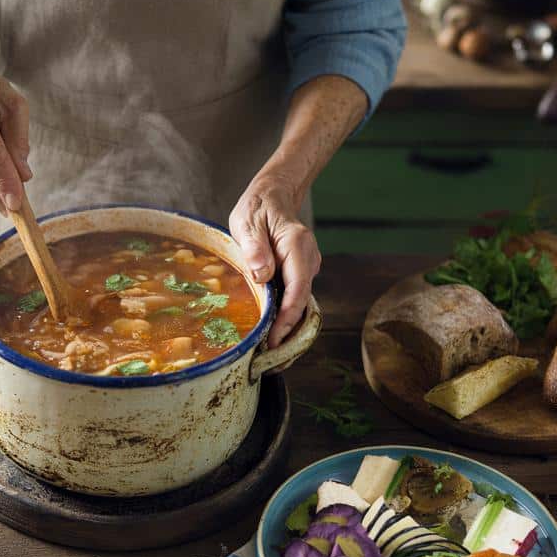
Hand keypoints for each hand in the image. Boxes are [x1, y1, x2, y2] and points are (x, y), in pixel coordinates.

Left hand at [229, 174, 321, 347]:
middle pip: (303, 303)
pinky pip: (296, 300)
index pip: (298, 288)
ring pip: (302, 305)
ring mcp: (307, 269)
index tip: (274, 340)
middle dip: (290, 334)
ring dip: (289, 331)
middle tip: (271, 360)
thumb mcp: (248, 221)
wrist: (274, 196)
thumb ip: (254, 247)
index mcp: (297, 245)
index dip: (287, 318)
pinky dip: (286, 319)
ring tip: (270, 357)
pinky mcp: (300, 275)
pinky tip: (272, 338)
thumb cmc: (258, 207)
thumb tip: (262, 275)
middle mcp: (308, 260)